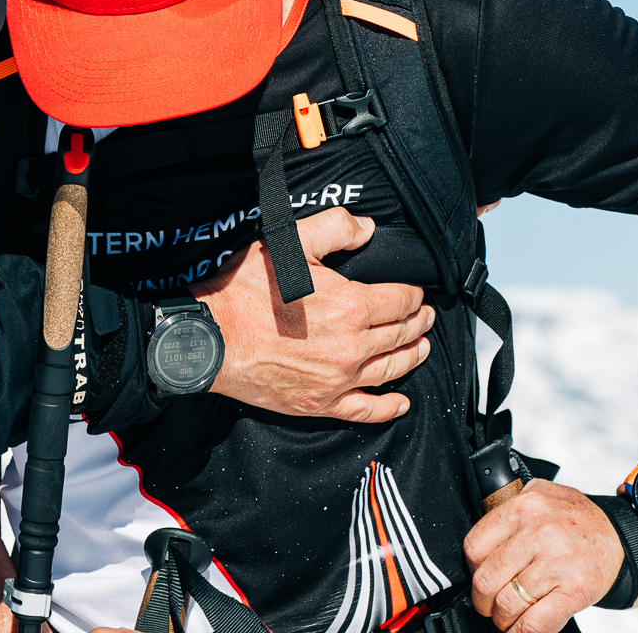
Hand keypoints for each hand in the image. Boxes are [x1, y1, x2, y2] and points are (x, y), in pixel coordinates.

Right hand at [195, 208, 433, 422]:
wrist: (211, 336)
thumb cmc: (246, 290)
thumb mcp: (290, 243)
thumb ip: (334, 228)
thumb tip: (368, 229)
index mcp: (351, 305)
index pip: (400, 301)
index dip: (413, 295)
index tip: (416, 293)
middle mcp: (352, 346)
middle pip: (400, 334)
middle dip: (418, 323)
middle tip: (425, 316)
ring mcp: (337, 379)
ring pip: (390, 369)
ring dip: (412, 356)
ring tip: (422, 347)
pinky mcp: (319, 402)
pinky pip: (365, 409)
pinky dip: (388, 407)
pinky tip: (401, 403)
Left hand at [464, 481, 626, 631]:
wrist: (623, 538)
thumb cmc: (577, 520)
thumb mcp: (542, 494)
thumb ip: (510, 504)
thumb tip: (483, 532)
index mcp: (524, 507)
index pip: (474, 548)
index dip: (472, 570)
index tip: (479, 576)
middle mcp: (539, 533)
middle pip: (486, 581)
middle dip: (483, 602)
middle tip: (489, 604)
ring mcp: (557, 563)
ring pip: (507, 605)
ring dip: (503, 620)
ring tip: (508, 617)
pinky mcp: (575, 590)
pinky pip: (535, 624)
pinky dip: (523, 632)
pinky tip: (525, 627)